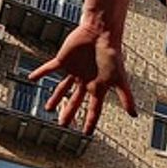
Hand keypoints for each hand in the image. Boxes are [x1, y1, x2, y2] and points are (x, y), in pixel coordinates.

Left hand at [35, 20, 136, 134]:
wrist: (101, 33)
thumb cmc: (112, 55)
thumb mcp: (119, 79)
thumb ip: (126, 97)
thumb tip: (135, 116)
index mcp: (98, 87)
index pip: (93, 109)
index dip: (89, 121)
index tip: (86, 133)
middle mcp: (85, 81)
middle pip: (76, 101)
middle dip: (69, 113)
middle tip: (63, 124)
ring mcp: (74, 71)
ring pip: (62, 88)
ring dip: (55, 98)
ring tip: (48, 109)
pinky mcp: (63, 61)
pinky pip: (49, 68)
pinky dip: (40, 73)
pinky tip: (31, 78)